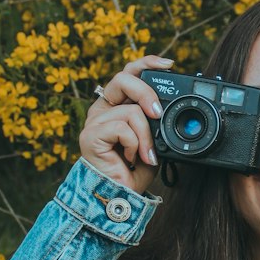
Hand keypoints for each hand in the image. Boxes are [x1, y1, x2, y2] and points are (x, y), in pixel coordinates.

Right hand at [79, 55, 173, 193]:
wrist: (121, 196)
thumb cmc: (135, 170)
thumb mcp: (152, 139)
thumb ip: (154, 119)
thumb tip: (166, 106)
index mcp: (115, 105)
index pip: (128, 74)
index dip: (146, 63)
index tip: (169, 65)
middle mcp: (102, 109)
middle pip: (123, 78)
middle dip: (146, 93)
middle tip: (158, 113)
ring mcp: (95, 121)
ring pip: (131, 111)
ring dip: (145, 136)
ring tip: (145, 155)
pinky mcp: (90, 135)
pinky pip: (122, 127)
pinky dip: (134, 145)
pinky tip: (129, 159)